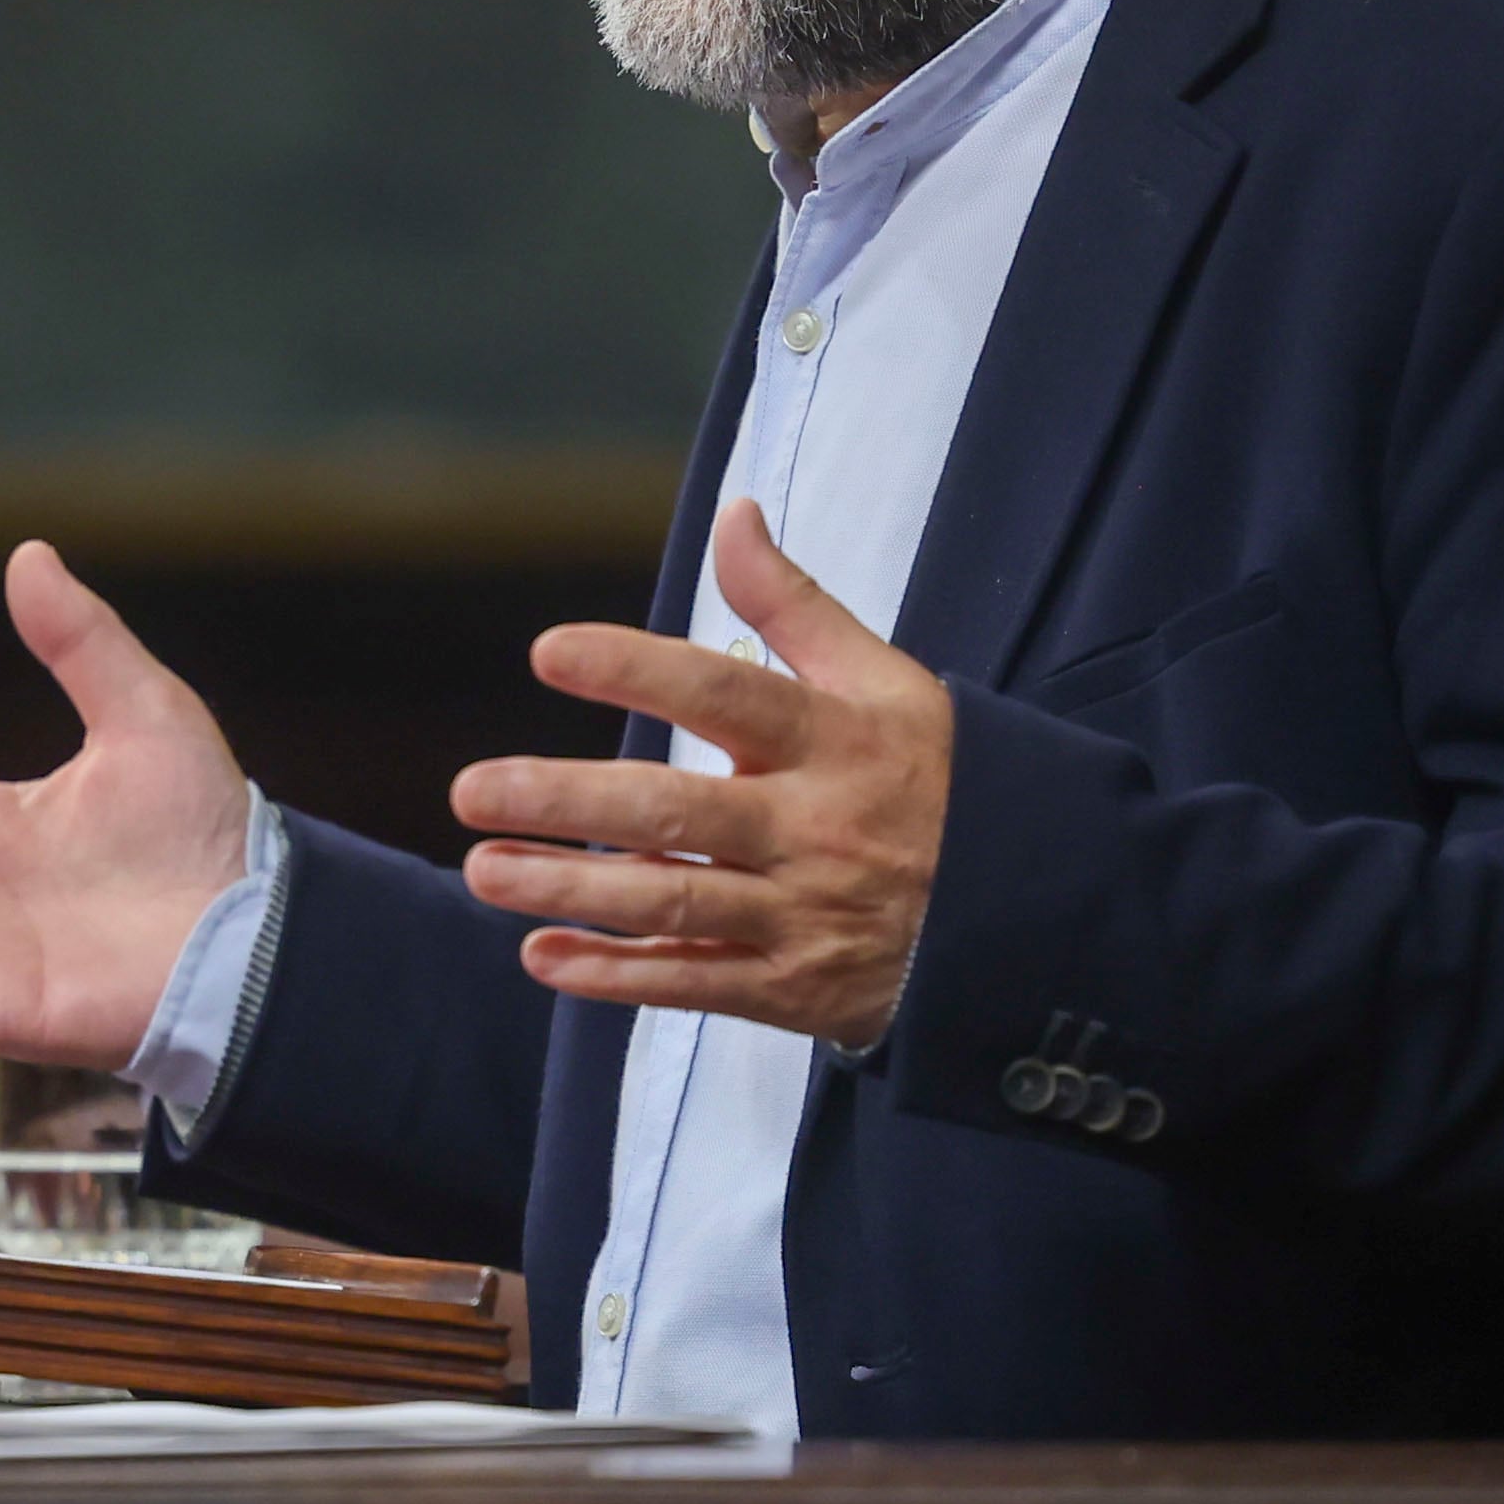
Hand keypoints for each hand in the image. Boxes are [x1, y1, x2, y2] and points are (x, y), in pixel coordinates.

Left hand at [451, 500, 952, 1055]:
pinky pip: (693, 986)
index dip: (636, 669)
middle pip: (675, 812)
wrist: (1030, 914)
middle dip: (566, 801)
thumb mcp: (884, 680)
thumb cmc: (936, 780)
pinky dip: (616, 978)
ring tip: (483, 868)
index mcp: (833, 740)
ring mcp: (803, 915)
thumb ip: (793, 604)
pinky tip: (543, 955)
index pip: (724, 692)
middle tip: (473, 789)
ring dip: (570, 888)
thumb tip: (733, 514)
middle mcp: (812, 828)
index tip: (549, 650)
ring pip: (672, 904)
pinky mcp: (795, 990)